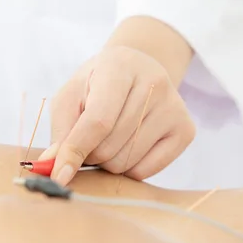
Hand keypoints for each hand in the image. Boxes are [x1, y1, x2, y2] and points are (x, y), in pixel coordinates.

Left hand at [41, 45, 195, 184]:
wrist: (137, 71)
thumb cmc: (95, 86)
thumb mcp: (70, 97)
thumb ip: (61, 131)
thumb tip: (56, 168)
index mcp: (119, 67)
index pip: (98, 121)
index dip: (75, 151)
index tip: (58, 175)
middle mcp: (154, 84)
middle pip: (110, 147)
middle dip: (90, 154)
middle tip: (90, 139)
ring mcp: (174, 108)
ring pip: (126, 162)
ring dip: (107, 161)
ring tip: (109, 139)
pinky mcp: (186, 131)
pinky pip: (146, 171)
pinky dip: (128, 168)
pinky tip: (128, 146)